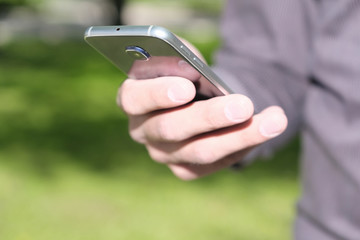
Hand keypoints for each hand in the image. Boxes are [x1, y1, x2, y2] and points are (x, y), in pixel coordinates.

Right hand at [117, 42, 287, 179]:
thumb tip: (193, 70)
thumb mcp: (181, 56)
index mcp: (133, 98)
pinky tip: (265, 129)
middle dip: (209, 117)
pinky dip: (242, 145)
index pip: (134, 98)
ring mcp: (163, 154)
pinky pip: (215, 163)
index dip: (157, 94)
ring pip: (199, 152)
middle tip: (243, 105)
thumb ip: (181, 56)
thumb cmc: (185, 73)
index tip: (187, 88)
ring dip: (239, 136)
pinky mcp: (184, 169)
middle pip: (170, 129)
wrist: (195, 98)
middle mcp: (142, 130)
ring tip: (273, 121)